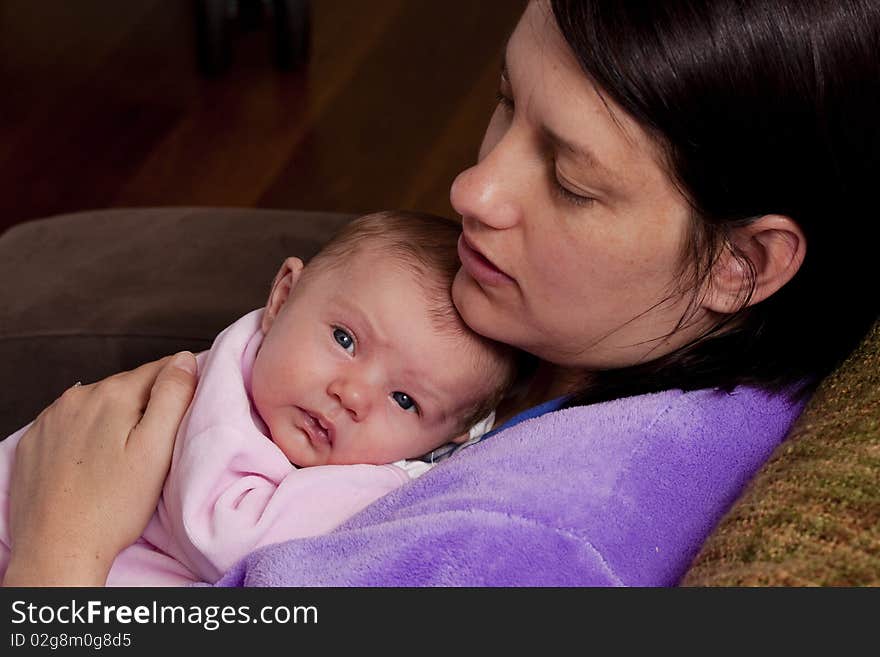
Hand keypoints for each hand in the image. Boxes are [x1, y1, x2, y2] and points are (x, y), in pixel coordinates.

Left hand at [2, 352, 197, 585]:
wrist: (57, 550)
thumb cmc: (113, 506)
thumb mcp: (157, 450)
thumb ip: (173, 397)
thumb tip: (183, 359)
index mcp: (112, 395)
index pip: (160, 368)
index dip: (181, 384)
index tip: (189, 408)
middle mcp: (77, 398)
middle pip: (128, 386)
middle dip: (147, 403)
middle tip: (161, 440)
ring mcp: (50, 419)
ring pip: (98, 404)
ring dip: (116, 417)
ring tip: (127, 453)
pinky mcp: (34, 442)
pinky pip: (70, 424)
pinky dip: (87, 433)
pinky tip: (96, 461)